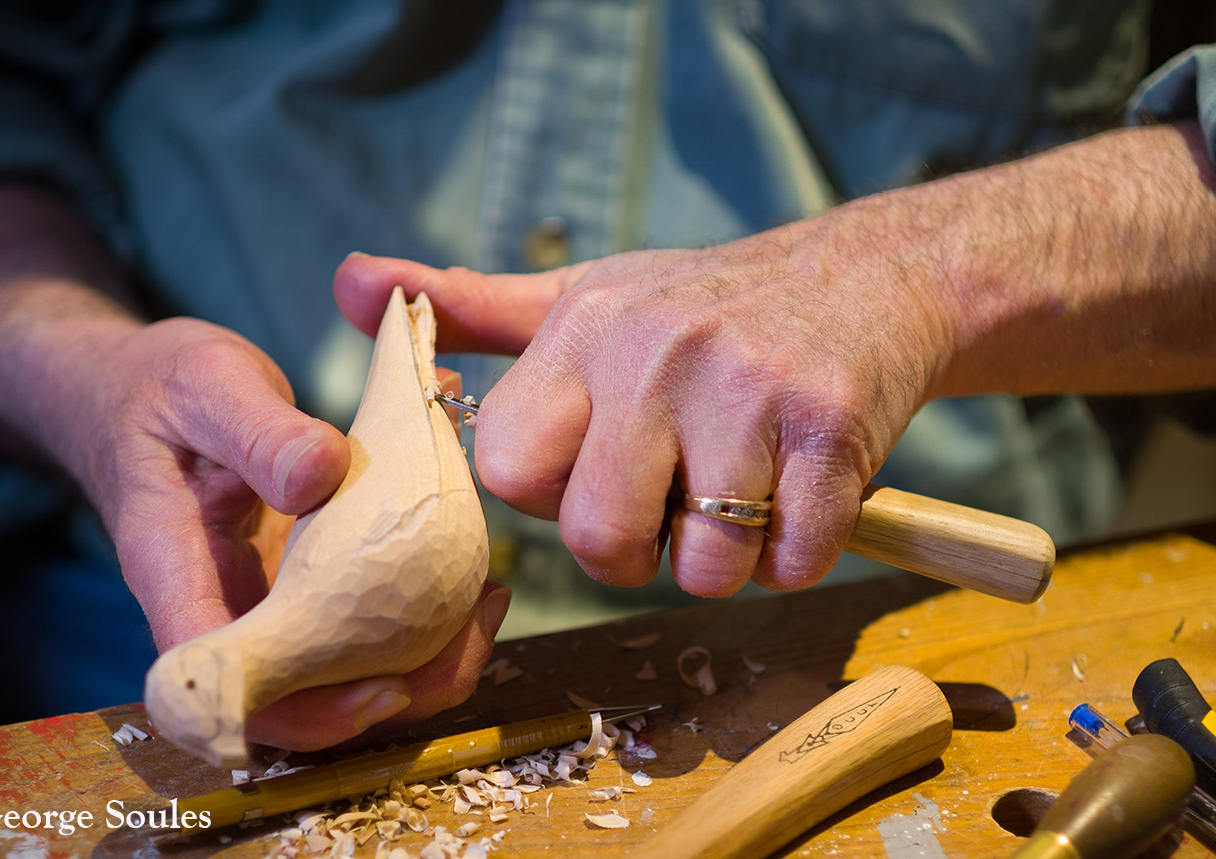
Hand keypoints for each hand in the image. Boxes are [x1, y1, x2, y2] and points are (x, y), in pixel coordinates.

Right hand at [0, 182, 509, 751]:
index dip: (302, 713)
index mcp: (177, 576)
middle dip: (389, 694)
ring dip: (417, 660)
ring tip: (485, 603)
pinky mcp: (299, 587)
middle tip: (471, 637)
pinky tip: (468, 574)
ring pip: (337, 673)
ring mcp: (263, 604)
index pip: (225, 685)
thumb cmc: (158, 388)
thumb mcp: (206, 387)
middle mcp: (222, 610)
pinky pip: (355, 626)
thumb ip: (259, 431)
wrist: (131, 388)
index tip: (378, 688)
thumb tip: (319, 474)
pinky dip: (416, 615)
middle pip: (298, 701)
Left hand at [336, 124, 1215, 600]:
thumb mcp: (582, 296)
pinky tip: (801, 493)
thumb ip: (468, 311)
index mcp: (581, 329)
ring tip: (743, 492)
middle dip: (637, 551)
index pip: (508, 471)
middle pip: (599, 540)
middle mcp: (654, 351)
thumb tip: (348, 285)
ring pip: (701, 566)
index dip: (551, 498)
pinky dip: (798, 553)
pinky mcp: (829, 424)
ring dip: (724, 558)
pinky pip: (792, 561)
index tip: (596, 473)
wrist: (867, 278)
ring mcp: (746, 387)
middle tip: (673, 504)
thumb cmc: (704, 307)